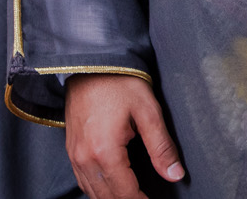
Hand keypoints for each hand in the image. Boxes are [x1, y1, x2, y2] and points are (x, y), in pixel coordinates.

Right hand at [63, 73, 184, 198]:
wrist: (91, 61)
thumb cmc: (119, 81)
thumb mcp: (148, 110)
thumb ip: (161, 146)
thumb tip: (175, 174)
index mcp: (104, 152)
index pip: (125, 193)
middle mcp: (84, 158)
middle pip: (106, 197)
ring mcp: (74, 155)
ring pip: (92, 192)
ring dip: (112, 198)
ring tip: (133, 196)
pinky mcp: (71, 148)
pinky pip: (83, 180)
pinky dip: (98, 189)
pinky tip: (111, 187)